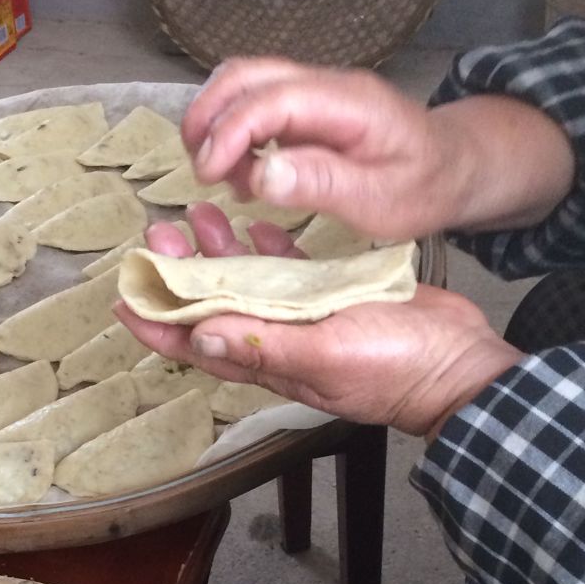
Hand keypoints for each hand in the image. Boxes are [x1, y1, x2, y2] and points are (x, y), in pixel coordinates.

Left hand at [115, 204, 524, 440]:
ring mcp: (308, 319)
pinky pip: (292, 272)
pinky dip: (271, 249)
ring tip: (197, 215)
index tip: (125, 297)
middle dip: (181, 273)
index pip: (195, 345)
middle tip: (159, 232)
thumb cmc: (395, 368)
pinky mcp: (337, 298)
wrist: (459, 365)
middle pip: (214, 306)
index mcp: (269, 360)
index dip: (157, 323)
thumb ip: (261, 344)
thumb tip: (197, 335)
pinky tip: (256, 225)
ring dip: (219, 253)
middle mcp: (279, 341)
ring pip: (248, 284)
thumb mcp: (324, 353)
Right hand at [183, 57, 575, 240]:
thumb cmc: (423, 187)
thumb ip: (321, 184)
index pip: (272, 99)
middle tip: (199, 169)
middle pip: (247, 73)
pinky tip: (242, 174)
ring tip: (217, 174)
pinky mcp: (307, 106)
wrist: (455, 166)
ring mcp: (315, 90)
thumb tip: (260, 175)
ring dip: (217, 120)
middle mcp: (326, 84)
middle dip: (209, 115)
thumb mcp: (380, 201)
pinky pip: (257, 102)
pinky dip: (234, 131)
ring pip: (245, 82)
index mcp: (348, 103)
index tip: (209, 173)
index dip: (231, 131)